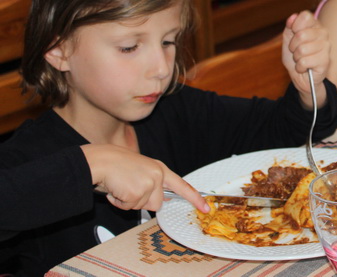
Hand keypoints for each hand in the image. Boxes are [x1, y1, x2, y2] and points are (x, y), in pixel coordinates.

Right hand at [82, 144, 208, 212]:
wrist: (100, 160)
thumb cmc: (116, 165)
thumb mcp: (141, 170)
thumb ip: (154, 182)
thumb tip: (162, 200)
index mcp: (160, 169)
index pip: (182, 186)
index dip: (195, 198)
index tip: (205, 208)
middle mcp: (157, 175)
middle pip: (157, 204)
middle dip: (141, 201)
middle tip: (129, 188)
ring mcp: (148, 183)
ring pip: (143, 207)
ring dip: (129, 202)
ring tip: (121, 186)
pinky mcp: (137, 192)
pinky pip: (129, 207)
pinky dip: (119, 202)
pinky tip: (115, 189)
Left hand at [282, 11, 330, 103]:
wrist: (301, 76)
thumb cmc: (295, 56)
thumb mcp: (288, 39)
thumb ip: (290, 26)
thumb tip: (292, 17)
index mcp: (315, 25)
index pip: (305, 16)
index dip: (294, 27)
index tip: (294, 35)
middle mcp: (323, 33)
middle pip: (301, 34)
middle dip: (293, 46)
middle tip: (296, 51)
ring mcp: (327, 46)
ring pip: (302, 49)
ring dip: (297, 58)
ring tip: (301, 60)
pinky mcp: (326, 60)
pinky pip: (305, 61)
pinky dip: (300, 67)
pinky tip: (305, 67)